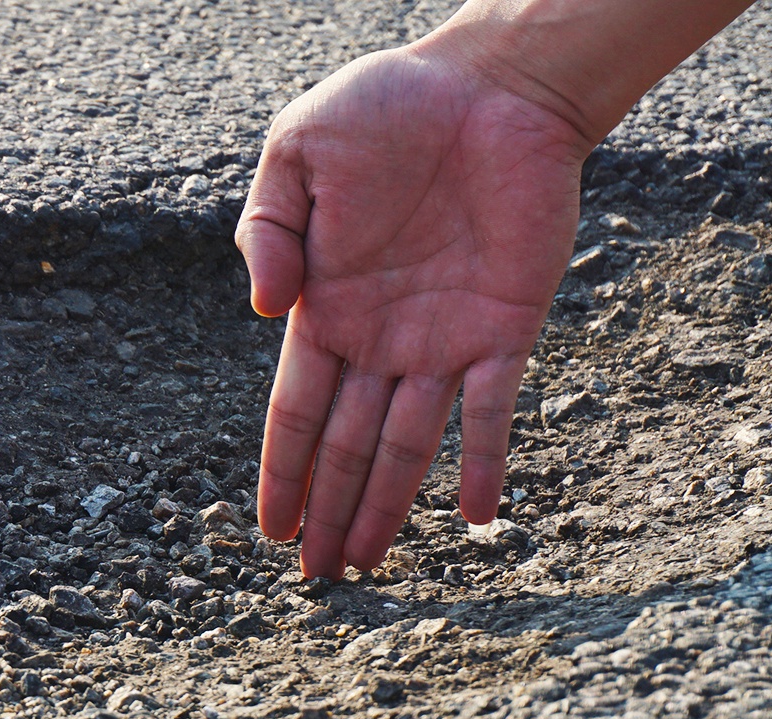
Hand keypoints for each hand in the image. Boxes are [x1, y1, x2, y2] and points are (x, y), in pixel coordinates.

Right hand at [236, 40, 586, 577]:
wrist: (488, 84)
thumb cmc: (383, 109)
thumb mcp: (294, 154)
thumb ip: (266, 230)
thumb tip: (266, 312)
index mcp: (325, 310)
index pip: (295, 411)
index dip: (282, 472)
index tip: (272, 530)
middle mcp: (380, 341)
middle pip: (348, 446)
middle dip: (329, 512)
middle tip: (317, 581)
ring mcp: (443, 340)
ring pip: (408, 444)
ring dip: (388, 506)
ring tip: (368, 565)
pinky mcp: (505, 326)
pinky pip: (493, 407)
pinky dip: (484, 461)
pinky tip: (476, 517)